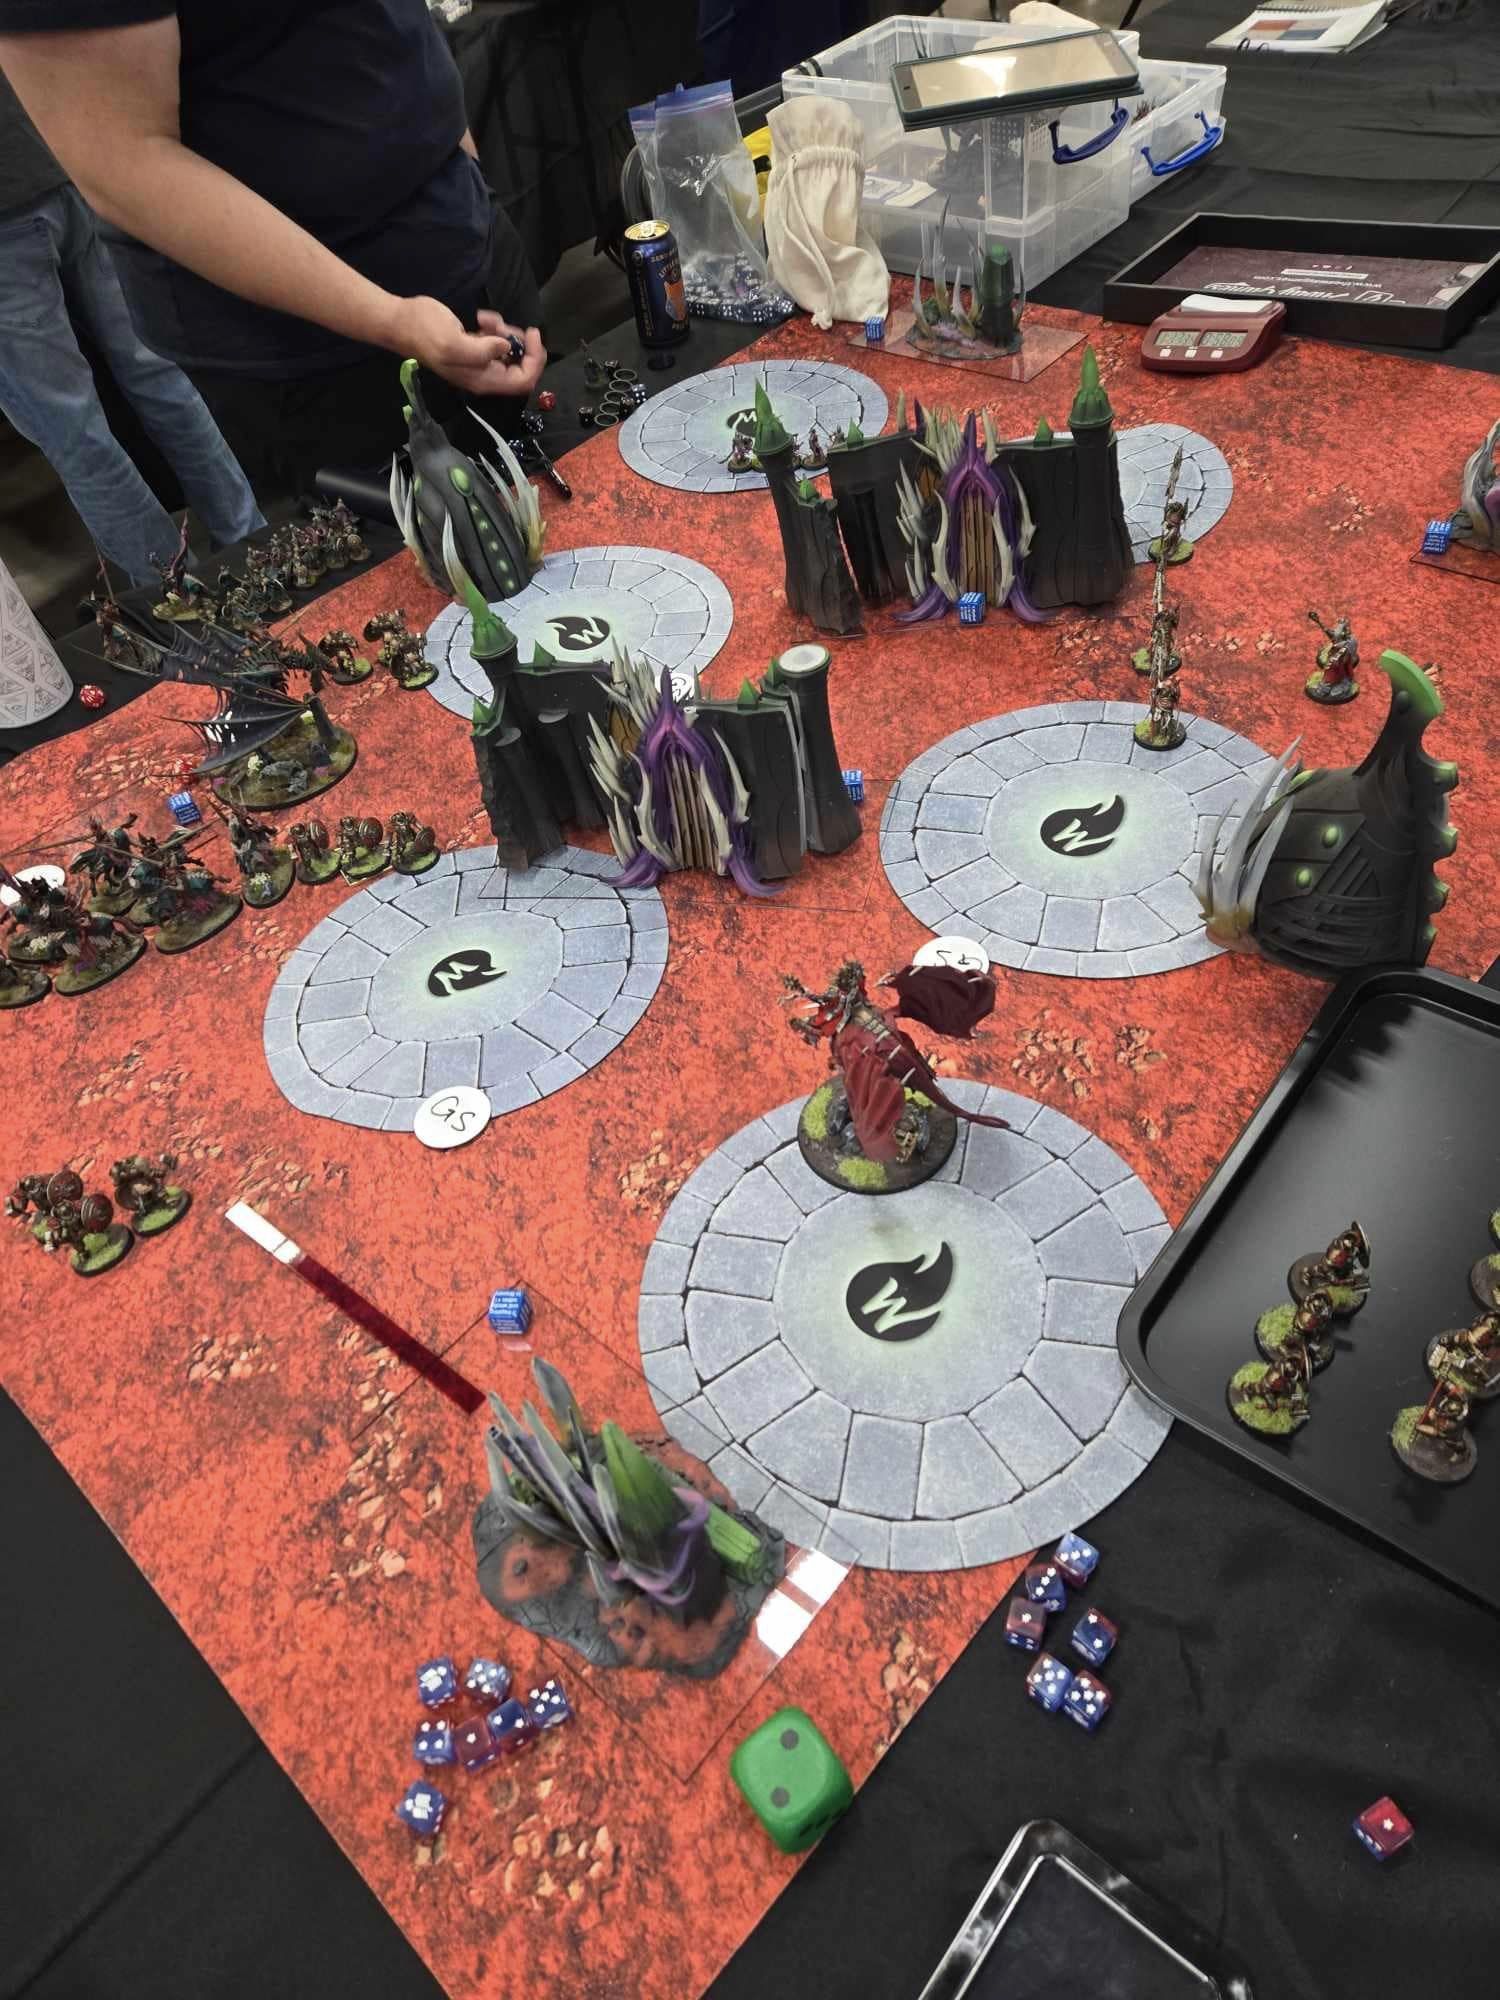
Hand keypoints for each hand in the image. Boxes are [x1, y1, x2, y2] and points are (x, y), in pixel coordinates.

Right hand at [386, 296, 545, 397]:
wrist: (402, 322)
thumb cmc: (425, 332)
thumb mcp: (454, 343)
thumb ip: (483, 351)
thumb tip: (505, 348)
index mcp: (483, 380)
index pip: (523, 380)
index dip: (535, 360)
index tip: (532, 335)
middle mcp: (484, 375)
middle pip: (521, 367)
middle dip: (521, 344)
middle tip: (508, 325)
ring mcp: (479, 362)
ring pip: (510, 351)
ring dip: (506, 332)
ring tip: (487, 320)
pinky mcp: (474, 347)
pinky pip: (496, 341)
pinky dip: (495, 327)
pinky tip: (480, 318)